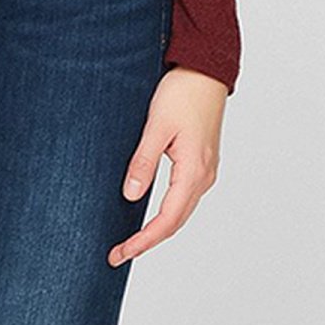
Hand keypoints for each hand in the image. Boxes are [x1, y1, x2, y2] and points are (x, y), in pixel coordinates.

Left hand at [110, 67, 225, 264]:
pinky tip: (150, 217)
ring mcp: (205, 171)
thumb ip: (144, 162)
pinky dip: (166, 214)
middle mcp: (204, 176)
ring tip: (131, 241)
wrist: (206, 71)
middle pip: (175, 222)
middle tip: (117, 254)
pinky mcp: (201, 163)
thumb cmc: (183, 93)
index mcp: (193, 170)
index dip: (143, 241)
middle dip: (147, 241)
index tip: (121, 253)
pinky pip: (184, 199)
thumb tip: (132, 196)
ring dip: (158, 230)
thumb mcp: (157, 126)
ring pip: (181, 212)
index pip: (167, 220)